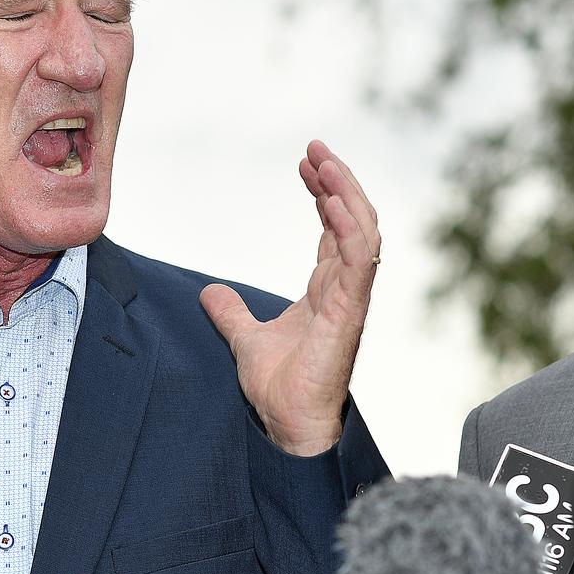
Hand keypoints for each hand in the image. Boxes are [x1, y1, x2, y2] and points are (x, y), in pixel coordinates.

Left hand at [200, 140, 379, 455]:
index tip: (304, 164)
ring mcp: (351, 298)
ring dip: (348, 192)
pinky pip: (360, 260)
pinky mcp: (350, 312)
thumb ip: (232, 314)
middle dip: (338, 181)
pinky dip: (352, 226)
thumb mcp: (245, 338)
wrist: (286, 424)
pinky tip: (334, 199)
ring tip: (326, 160)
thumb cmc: (279, 389)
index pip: (334, 229)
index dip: (324, 194)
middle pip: (354, 220)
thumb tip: (210, 294)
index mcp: (327, 290)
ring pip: (364, 231)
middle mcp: (344, 288)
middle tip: (315, 148)